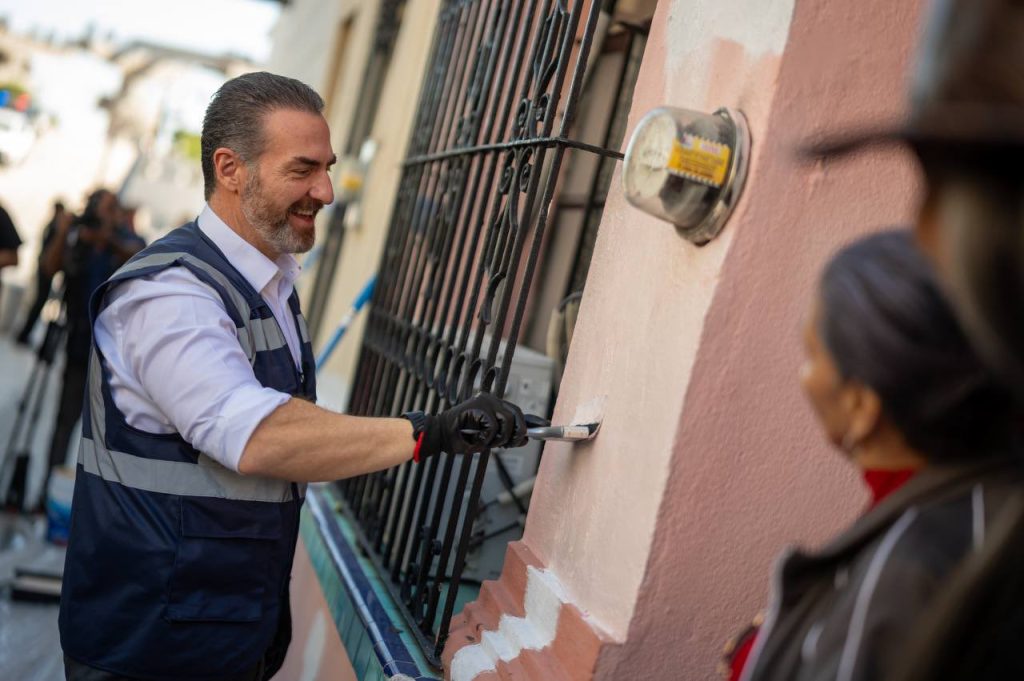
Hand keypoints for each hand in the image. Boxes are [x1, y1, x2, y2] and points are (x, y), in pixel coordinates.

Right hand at [409, 393, 527, 457]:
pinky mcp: (478, 407)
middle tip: (509, 445)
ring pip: (508, 421)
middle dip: (517, 433)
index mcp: (494, 405)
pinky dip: (487, 438)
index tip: (546, 425)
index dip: (533, 420)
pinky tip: (477, 439)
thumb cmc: (461, 437)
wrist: (439, 435)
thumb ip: (505, 437)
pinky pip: (493, 426)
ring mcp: (485, 401)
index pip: (518, 411)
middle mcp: (491, 399)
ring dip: (501, 438)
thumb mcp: (488, 439)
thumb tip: (526, 438)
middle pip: (517, 415)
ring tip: (487, 442)